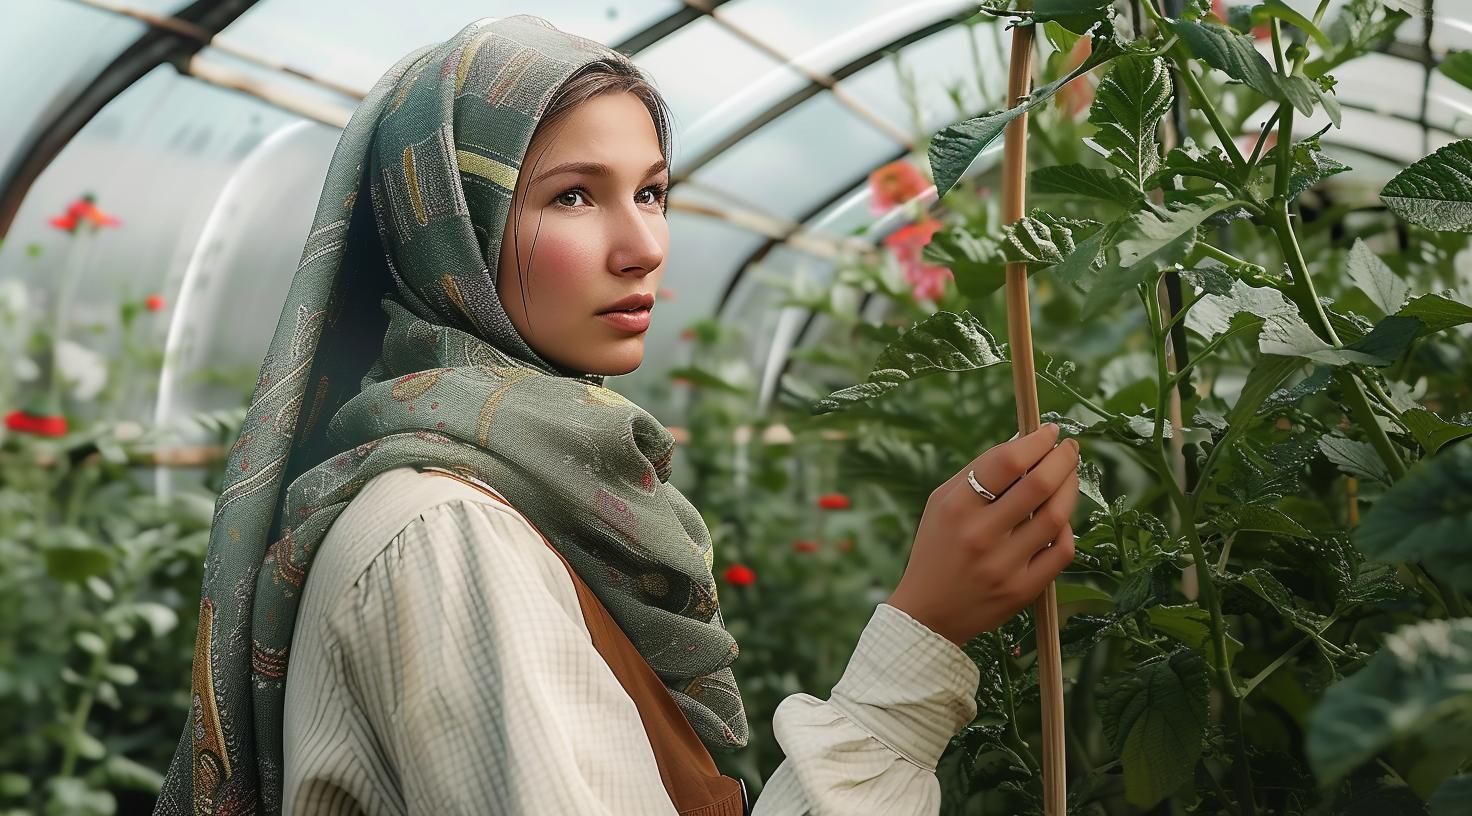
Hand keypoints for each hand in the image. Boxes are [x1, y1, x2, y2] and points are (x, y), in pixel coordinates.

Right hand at [886, 424, 1079, 646]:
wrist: (929, 613)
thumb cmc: (937, 548)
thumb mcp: (941, 504)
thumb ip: (978, 473)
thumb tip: (1024, 442)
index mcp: (956, 508)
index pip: (1006, 462)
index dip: (1035, 441)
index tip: (1050, 431)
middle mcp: (980, 536)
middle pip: (1038, 484)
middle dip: (1063, 458)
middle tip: (1070, 448)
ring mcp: (1004, 566)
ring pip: (1057, 516)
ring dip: (1070, 487)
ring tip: (1069, 475)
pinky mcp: (1023, 590)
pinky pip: (1061, 551)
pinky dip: (1066, 528)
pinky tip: (1060, 517)